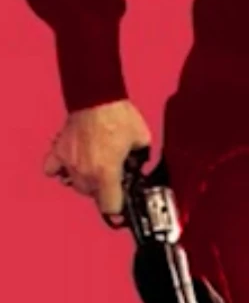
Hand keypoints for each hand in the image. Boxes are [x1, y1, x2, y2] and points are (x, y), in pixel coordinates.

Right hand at [43, 99, 151, 217]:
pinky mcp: (59, 151)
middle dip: (104, 189)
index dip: (119, 205)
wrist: (97, 95)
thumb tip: (141, 163)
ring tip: (95, 167)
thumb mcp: (142, 139)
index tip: (121, 200)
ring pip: (75, 185)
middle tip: (113, 175)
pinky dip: (60, 170)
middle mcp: (86, 172)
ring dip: (86, 181)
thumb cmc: (118, 115)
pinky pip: (52, 170)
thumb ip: (141, 158)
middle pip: (93, 196)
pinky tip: (71, 164)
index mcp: (106, 173)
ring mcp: (69, 163)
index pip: (110, 207)